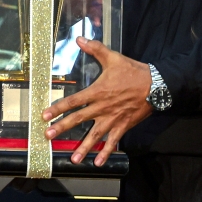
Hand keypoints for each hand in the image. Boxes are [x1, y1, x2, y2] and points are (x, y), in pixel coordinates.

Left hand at [41, 37, 152, 166]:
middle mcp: (102, 108)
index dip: (57, 108)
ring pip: (95, 136)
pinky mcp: (123, 126)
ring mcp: (113, 119)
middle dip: (62, 128)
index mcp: (97, 92)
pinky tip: (98, 162)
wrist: (156, 85)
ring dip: (83, 148)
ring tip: (73, 159)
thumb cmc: (133, 72)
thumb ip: (95, 49)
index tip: (45, 116)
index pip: (73, 101)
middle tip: (48, 136)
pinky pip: (113, 141)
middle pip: (78, 120)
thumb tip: (79, 39)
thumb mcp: (113, 58)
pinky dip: (106, 152)